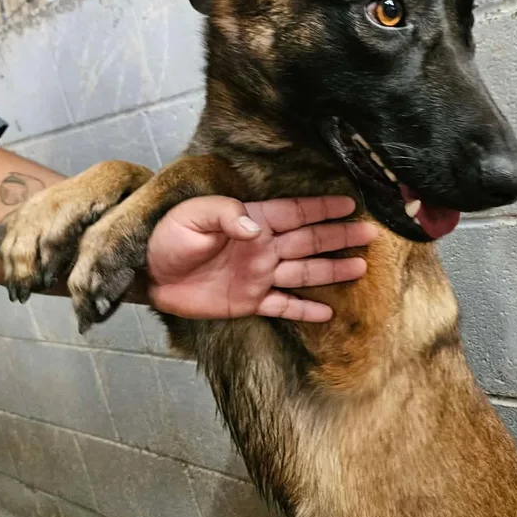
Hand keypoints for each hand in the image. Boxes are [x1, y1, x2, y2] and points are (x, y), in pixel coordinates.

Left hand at [146, 195, 375, 321]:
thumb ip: (226, 217)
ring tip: (359, 268)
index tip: (350, 204)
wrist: (148, 273)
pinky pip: (282, 306)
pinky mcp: (249, 301)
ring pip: (303, 272)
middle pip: (309, 241)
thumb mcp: (193, 217)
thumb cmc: (168, 238)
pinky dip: (304, 310)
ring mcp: (259, 276)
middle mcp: (263, 248)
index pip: (295, 213)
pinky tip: (326, 313)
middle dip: (338, 237)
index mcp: (253, 222)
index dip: (322, 208)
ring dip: (331, 270)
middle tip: (369, 235)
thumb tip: (258, 230)